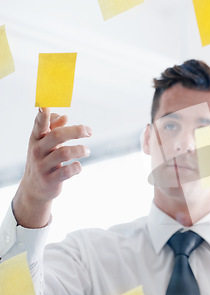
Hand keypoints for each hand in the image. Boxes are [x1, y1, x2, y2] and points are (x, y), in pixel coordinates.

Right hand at [12, 108, 91, 227]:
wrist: (35, 188)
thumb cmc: (43, 159)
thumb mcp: (44, 144)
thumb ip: (53, 128)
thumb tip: (64, 116)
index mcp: (36, 139)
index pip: (39, 125)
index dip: (43, 116)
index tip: (45, 106)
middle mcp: (37, 151)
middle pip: (57, 136)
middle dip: (76, 131)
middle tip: (89, 131)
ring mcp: (43, 166)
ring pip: (64, 153)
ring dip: (80, 150)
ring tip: (87, 150)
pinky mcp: (51, 180)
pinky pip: (67, 172)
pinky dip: (76, 168)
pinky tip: (78, 166)